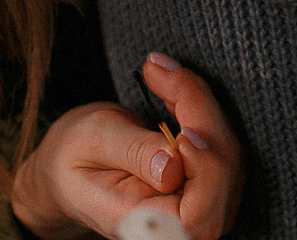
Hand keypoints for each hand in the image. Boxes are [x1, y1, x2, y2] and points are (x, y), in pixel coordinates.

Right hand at [9, 56, 245, 239]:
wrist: (69, 166)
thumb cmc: (75, 155)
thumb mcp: (92, 142)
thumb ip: (134, 152)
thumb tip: (173, 166)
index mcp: (142, 223)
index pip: (197, 219)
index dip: (206, 175)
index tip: (185, 133)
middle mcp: (176, 223)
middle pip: (222, 178)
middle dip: (202, 116)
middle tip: (161, 73)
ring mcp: (196, 206)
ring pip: (228, 156)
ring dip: (202, 106)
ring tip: (163, 76)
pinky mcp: (207, 184)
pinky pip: (222, 145)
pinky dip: (204, 110)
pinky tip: (177, 90)